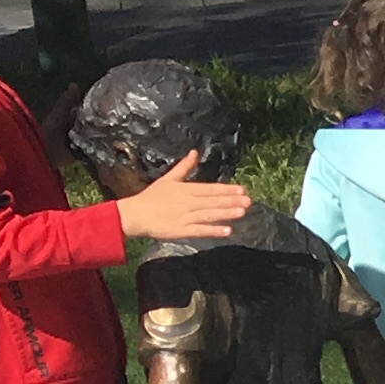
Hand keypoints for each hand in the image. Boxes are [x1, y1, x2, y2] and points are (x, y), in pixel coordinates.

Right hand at [113, 151, 249, 242]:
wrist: (134, 214)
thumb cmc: (152, 197)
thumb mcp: (169, 179)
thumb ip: (184, 167)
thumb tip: (195, 152)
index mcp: (186, 189)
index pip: (209, 189)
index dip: (226, 189)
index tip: (242, 190)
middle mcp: (187, 202)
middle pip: (212, 201)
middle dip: (231, 201)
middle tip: (249, 201)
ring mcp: (184, 217)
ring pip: (208, 215)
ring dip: (225, 213)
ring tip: (242, 212)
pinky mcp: (180, 230)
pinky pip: (199, 230)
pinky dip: (212, 230)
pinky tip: (227, 231)